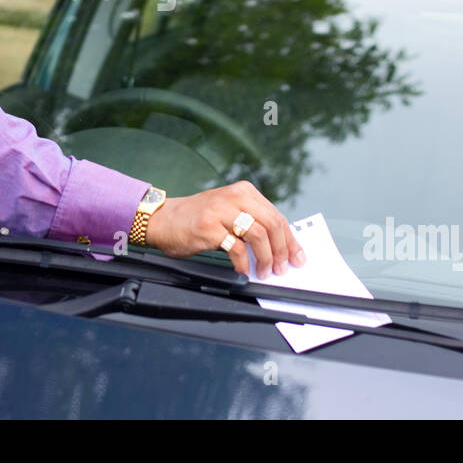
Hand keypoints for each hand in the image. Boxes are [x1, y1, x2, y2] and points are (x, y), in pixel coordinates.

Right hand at [143, 180, 304, 277]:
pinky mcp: (209, 228)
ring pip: (259, 235)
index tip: (297, 256)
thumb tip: (281, 244)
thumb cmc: (198, 218)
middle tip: (282, 268)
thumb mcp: (229, 211)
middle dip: (282, 250)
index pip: (277, 216)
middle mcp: (234, 197)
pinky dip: (244, 263)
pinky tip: (243, 270)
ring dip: (265, 258)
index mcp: (244, 191)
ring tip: (264, 271)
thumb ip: (253, 221)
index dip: (290, 239)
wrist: (164, 219)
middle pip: (272, 224)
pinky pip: (237, 248)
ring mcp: (221, 211)